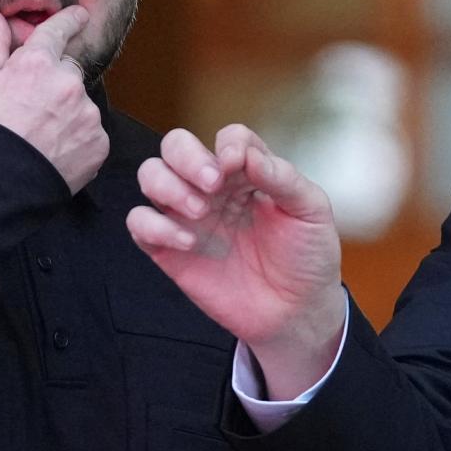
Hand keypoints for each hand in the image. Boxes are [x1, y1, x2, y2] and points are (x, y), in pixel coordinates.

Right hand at [0, 6, 106, 192]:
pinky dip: (77, 138)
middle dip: (54, 83)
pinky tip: (54, 150)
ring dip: (67, 112)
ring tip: (40, 134)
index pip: (59, 30)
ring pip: (81, 103)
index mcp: (38, 62)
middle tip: (31, 108)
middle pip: (68, 72)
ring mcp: (87, 113)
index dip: (70, 20)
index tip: (80, 15)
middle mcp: (68, 83)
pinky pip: (90, 132)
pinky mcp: (99, 142)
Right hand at [127, 124, 345, 397]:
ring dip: (167, 185)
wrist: (296, 312)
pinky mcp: (170, 249)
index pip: (228, 138)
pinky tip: (189, 242)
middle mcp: (214, 188)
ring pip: (151, 175)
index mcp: (249, 173)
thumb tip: (246, 154)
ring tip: (200, 211)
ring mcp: (189, 216)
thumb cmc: (307, 257)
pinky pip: (139, 223)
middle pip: (177, 145)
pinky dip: (154, 226)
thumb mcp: (311, 211)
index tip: (237, 165)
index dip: (229, 143)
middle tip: (212, 184)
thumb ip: (282, 177)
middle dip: (187, 157)